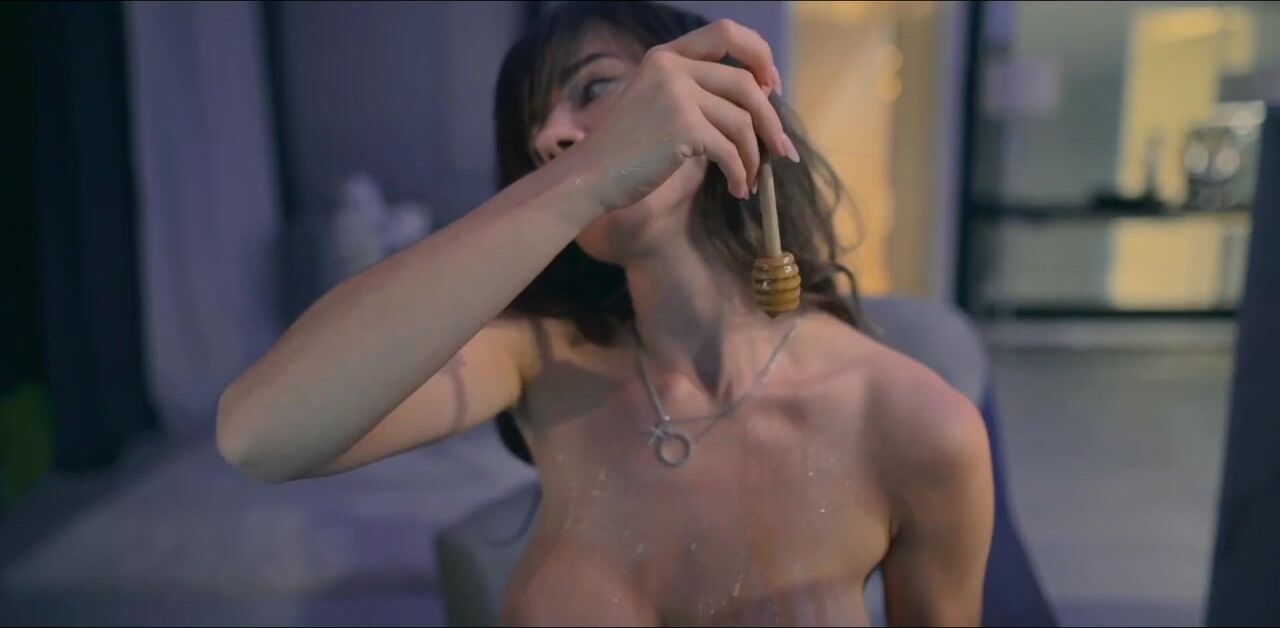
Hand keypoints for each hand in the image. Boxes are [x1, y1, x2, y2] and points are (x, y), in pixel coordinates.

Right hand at [569, 19, 799, 212]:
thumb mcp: (656, 104)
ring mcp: (676, 95)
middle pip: (746, 84)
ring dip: (754, 156)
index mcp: (666, 56)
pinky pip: (730, 151)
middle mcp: (671, 68)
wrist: (589, 176)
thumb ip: (696, 93)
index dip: (760, 56)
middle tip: (782, 150)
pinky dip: (739, 174)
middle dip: (771, 121)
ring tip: (750, 179)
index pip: (727, 33)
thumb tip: (760, 100)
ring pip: (743, 122)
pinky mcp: (682, 128)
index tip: (772, 87)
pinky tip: (737, 189)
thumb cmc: (624, 150)